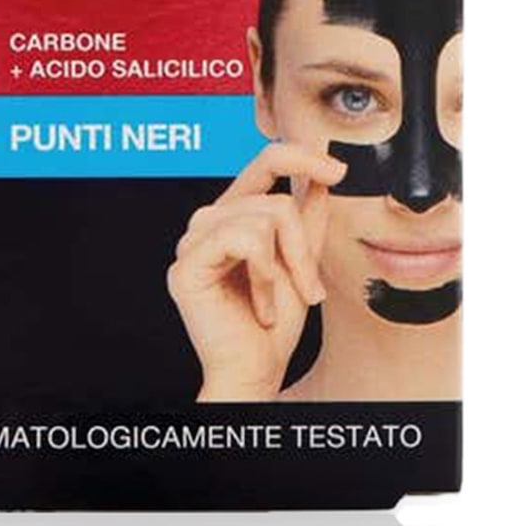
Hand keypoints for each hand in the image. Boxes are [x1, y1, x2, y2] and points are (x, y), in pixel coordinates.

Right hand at [167, 145, 343, 400]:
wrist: (257, 369)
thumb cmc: (274, 324)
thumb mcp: (301, 262)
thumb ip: (308, 219)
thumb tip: (323, 176)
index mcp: (232, 214)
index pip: (265, 162)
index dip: (302, 156)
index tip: (339, 170)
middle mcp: (208, 221)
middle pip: (274, 198)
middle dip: (302, 246)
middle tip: (309, 289)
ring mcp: (192, 241)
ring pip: (264, 217)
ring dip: (287, 265)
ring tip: (279, 299)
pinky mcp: (186, 264)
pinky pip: (244, 240)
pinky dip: (264, 274)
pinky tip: (261, 303)